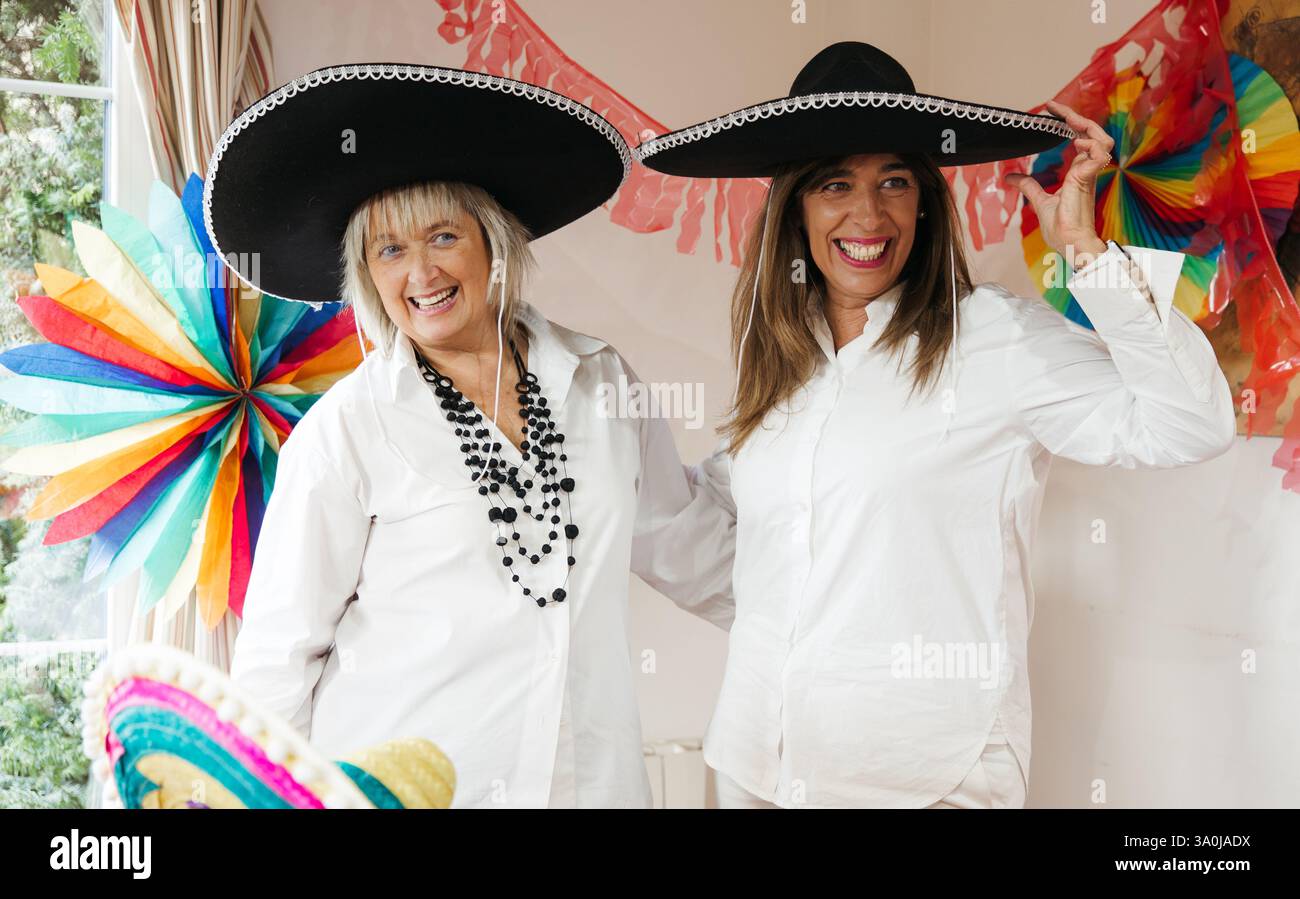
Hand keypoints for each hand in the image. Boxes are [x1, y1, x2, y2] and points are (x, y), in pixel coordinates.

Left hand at [1004, 99, 1111, 268]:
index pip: (1080, 139)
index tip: (1051, 111)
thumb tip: (1010, 176)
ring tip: (1068, 120)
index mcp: (1079, 172)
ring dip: (1087, 126)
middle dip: (1076, 117)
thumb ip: (1028, 186)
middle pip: (1093, 134)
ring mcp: (1089, 174)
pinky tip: (1076, 143)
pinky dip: (1089, 144)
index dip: (1069, 123)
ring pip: (1103, 139)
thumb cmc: (1060, 228)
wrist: (1068, 244)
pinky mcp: (1088, 179)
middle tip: (1055, 108)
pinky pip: (1099, 154)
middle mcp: (1087, 170)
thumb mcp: (1039, 200)